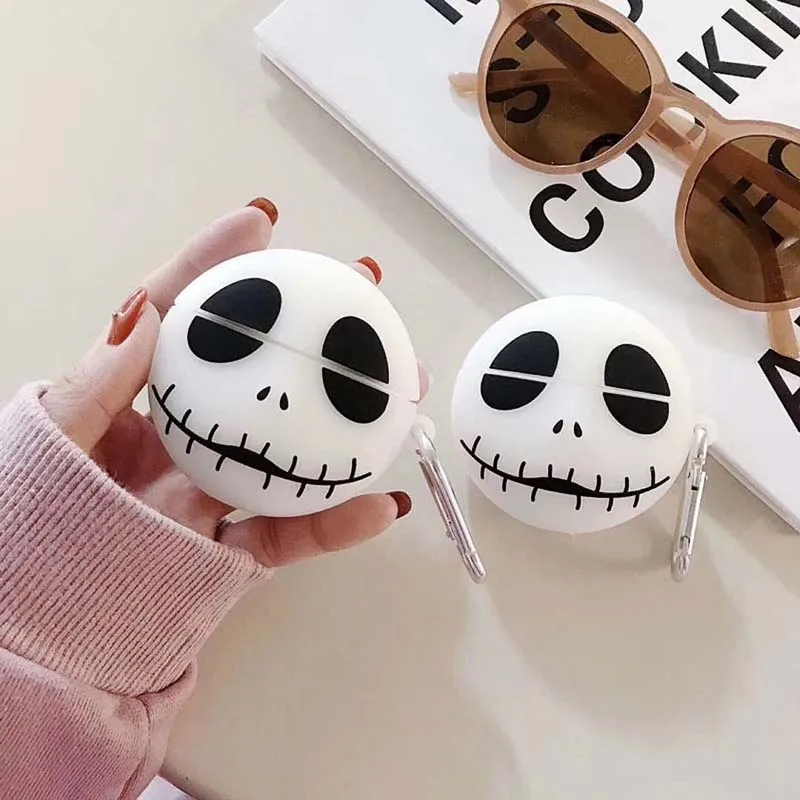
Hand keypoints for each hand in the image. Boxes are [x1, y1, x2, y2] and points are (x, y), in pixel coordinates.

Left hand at [41, 202, 426, 565]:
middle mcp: (186, 436)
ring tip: (403, 383)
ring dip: (354, 416)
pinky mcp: (233, 550)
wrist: (38, 629)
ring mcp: (214, 491)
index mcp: (136, 401)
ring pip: (295, 445)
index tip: (261, 224)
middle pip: (263, 374)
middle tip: (361, 290)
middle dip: (315, 329)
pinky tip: (385, 503)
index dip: (218, 268)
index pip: (182, 318)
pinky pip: (292, 534)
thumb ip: (94, 382)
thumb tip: (143, 314)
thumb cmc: (30, 521)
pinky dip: (338, 524)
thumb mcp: (50, 438)